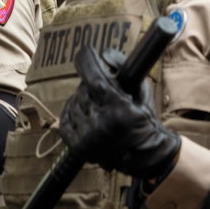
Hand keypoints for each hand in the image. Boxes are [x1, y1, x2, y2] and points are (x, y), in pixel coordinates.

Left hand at [60, 46, 180, 180]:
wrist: (145, 157)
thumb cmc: (144, 122)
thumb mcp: (142, 93)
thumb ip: (124, 69)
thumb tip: (104, 53)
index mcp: (120, 111)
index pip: (96, 80)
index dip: (87, 62)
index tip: (85, 51)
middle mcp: (102, 125)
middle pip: (83, 90)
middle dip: (91, 86)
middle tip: (101, 91)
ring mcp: (88, 138)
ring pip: (73, 103)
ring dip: (82, 100)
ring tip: (97, 106)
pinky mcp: (77, 147)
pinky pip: (65, 119)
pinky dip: (72, 112)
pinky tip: (83, 113)